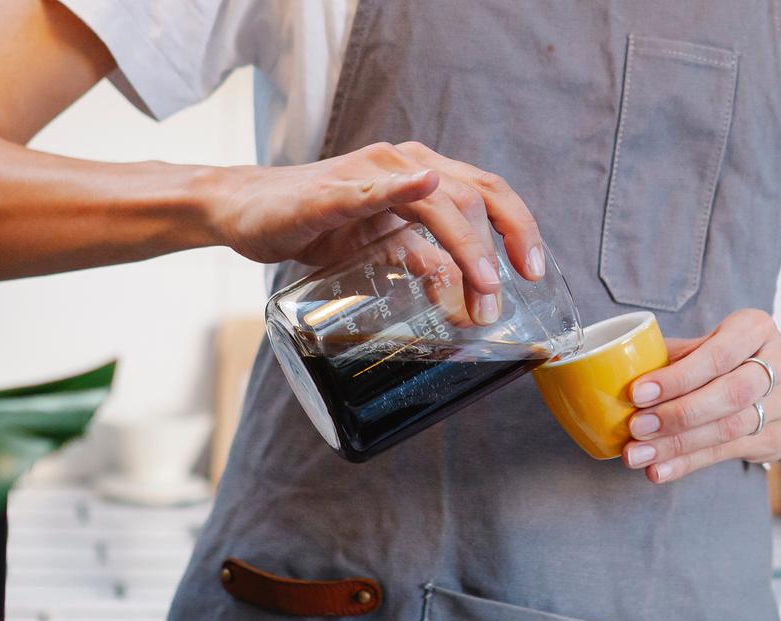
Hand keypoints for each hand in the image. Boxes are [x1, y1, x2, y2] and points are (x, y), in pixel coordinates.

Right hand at [211, 141, 545, 324]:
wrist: (246, 212)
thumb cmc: (317, 226)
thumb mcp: (382, 249)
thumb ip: (423, 263)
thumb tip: (464, 297)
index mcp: (424, 174)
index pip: (489, 193)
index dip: (520, 229)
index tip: (534, 271)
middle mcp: (405, 164)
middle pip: (475, 196)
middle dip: (500, 247)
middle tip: (504, 296)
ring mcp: (369, 174)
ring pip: (438, 200)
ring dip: (467, 246)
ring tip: (482, 286)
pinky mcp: (331, 192)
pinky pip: (371, 188)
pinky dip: (401, 186)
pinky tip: (425, 182)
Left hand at [621, 309, 780, 482]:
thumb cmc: (732, 361)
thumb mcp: (709, 345)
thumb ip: (675, 356)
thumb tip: (622, 372)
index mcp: (756, 328)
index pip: (718, 355)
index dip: (677, 377)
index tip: (637, 393)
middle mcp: (780, 363)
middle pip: (729, 394)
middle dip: (677, 414)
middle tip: (636, 428)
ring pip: (728, 428)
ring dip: (677, 445)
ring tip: (638, 455)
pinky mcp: (778, 437)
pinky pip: (728, 452)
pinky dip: (688, 463)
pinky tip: (659, 469)